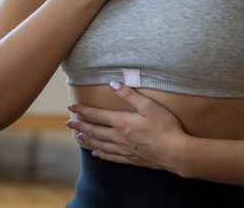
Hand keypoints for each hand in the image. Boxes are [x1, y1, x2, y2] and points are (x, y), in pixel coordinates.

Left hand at [65, 81, 188, 171]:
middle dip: (80, 125)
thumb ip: (129, 95)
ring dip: (87, 139)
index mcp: (122, 122)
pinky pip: (111, 157)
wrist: (175, 152)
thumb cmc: (165, 127)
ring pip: (99, 144)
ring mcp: (124, 150)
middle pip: (94, 131)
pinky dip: (101, 154)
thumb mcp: (149, 106)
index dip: (83, 111)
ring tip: (77, 136)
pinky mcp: (131, 159)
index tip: (71, 107)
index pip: (97, 115)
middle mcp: (119, 137)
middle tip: (68, 123)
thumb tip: (113, 84)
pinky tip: (96, 153)